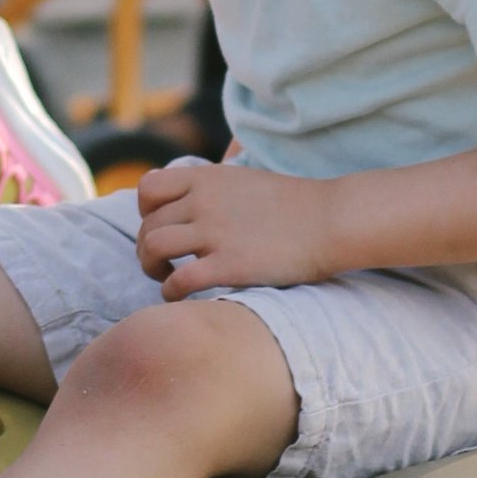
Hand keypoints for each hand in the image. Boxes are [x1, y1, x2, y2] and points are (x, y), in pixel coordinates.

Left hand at [134, 156, 335, 296]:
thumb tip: (189, 205)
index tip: (161, 227)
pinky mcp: (228, 265)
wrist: (330, 220)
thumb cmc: (293, 206)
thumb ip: (212, 189)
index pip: (148, 189)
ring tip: (166, 278)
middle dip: (146, 248)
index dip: (146, 212)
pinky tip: (181, 299)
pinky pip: (178, 281)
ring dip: (151, 267)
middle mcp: (203, 201)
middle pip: (148, 225)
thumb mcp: (243, 180)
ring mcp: (214, 232)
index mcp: (206, 178)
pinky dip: (170, 293)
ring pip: (153, 248)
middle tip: (161, 264)